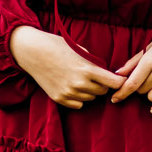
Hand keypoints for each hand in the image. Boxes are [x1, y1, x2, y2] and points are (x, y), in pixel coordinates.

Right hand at [9, 25, 124, 108]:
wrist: (32, 52)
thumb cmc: (57, 46)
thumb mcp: (79, 50)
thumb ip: (93, 62)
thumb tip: (106, 72)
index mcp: (87, 70)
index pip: (113, 83)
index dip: (119, 81)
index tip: (119, 79)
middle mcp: (79, 84)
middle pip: (103, 92)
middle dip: (103, 85)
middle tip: (97, 77)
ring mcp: (68, 93)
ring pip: (90, 98)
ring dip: (90, 91)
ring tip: (81, 79)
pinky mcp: (59, 99)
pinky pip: (78, 104)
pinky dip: (79, 98)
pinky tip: (72, 86)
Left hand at [108, 21, 151, 113]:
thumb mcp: (149, 47)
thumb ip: (133, 62)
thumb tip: (117, 74)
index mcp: (150, 60)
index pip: (132, 83)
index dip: (121, 93)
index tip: (114, 99)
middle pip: (141, 91)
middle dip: (140, 87)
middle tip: (146, 78)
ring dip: (150, 94)